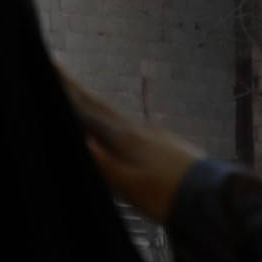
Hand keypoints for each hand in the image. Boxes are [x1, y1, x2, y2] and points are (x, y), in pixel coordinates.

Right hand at [61, 69, 202, 223]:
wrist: (212, 197)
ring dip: (91, 101)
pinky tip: (112, 125)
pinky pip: (126, 124)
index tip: (50, 65)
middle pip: (98, 104)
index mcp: (123, 137)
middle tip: (56, 65)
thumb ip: (103, 164)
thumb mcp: (130, 185)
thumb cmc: (167, 195)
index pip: (87, 108)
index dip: (66, 89)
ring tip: (77, 93)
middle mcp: (136, 128)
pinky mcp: (162, 143)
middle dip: (75, 86)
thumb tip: (80, 139)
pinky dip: (109, 117)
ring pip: (112, 113)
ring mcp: (151, 133)